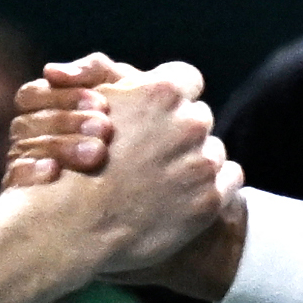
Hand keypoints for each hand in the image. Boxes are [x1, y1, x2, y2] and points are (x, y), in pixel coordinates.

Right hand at [6, 55, 121, 187]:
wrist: (149, 172)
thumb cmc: (132, 122)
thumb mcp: (121, 90)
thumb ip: (94, 70)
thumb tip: (50, 71)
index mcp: (44, 107)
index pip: (34, 94)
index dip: (64, 96)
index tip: (102, 104)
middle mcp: (30, 134)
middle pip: (28, 121)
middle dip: (67, 121)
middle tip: (105, 129)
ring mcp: (24, 162)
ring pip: (25, 147)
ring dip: (61, 146)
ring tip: (96, 153)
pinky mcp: (23, 193)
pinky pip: (16, 178)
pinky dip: (32, 172)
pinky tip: (55, 172)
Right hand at [54, 61, 239, 278]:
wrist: (72, 225)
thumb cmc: (72, 160)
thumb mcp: (87, 105)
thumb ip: (121, 83)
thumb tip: (138, 76)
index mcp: (162, 92)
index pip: (187, 80)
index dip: (172, 97)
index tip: (158, 115)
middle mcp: (189, 122)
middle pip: (199, 117)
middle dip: (181, 132)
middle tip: (153, 154)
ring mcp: (202, 162)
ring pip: (213, 150)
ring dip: (195, 161)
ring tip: (161, 180)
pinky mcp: (210, 199)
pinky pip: (231, 178)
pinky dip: (214, 185)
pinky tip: (186, 194)